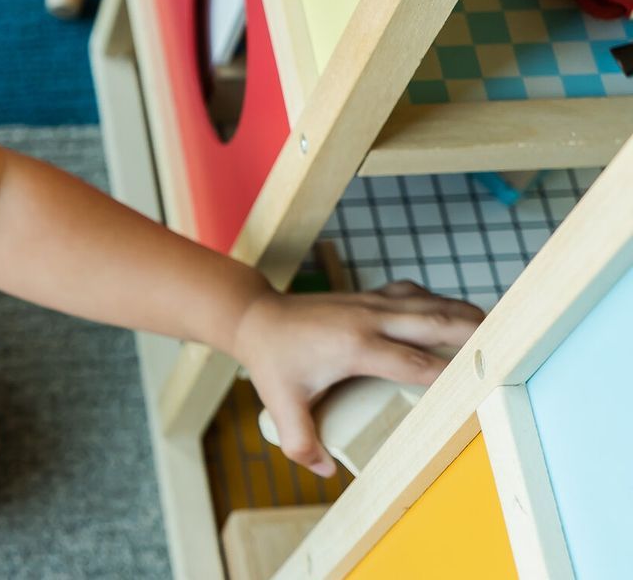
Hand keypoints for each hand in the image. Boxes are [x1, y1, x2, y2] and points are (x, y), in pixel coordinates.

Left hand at [228, 280, 484, 476]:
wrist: (255, 317)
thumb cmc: (271, 361)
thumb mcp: (280, 405)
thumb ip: (301, 442)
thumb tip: (326, 473)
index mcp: (354, 346)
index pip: (413, 363)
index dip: (448, 375)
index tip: (480, 386)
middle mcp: (369, 318)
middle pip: (434, 323)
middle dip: (474, 335)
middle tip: (511, 349)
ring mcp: (371, 302)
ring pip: (430, 303)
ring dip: (465, 315)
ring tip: (501, 331)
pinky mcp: (371, 296)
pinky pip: (416, 295)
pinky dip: (441, 303)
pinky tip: (459, 317)